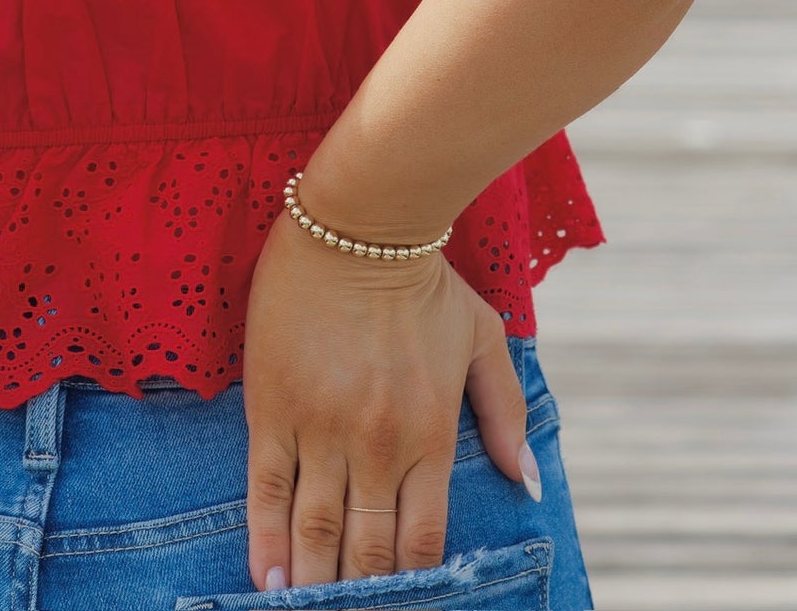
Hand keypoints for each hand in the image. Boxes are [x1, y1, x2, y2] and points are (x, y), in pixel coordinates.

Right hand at [243, 208, 532, 589]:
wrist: (360, 225)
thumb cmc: (425, 281)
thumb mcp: (483, 339)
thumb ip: (507, 413)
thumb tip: (530, 485)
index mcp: (432, 432)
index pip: (421, 537)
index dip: (411, 582)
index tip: (403, 602)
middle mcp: (379, 444)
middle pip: (366, 547)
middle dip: (358, 592)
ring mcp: (323, 429)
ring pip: (314, 530)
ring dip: (311, 581)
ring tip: (304, 610)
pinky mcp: (274, 410)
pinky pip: (266, 491)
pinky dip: (265, 541)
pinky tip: (266, 578)